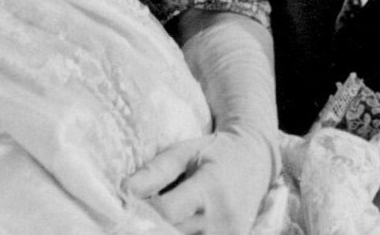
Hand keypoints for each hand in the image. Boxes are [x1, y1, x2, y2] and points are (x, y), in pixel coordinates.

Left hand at [126, 125, 273, 234]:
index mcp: (210, 188)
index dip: (142, 211)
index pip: (167, 212)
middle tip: (137, 216)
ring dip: (166, 232)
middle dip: (149, 227)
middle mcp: (222, 218)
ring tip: (156, 220)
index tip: (128, 205)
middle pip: (172, 234)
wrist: (255, 159)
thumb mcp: (185, 152)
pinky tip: (175, 226)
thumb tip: (124, 190)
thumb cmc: (215, 152)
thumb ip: (155, 172)